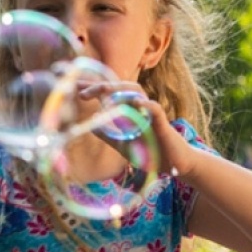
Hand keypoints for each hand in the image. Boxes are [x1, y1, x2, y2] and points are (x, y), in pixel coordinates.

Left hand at [78, 84, 199, 177]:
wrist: (176, 164)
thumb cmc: (152, 152)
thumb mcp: (123, 145)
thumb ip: (109, 135)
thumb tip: (91, 124)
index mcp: (130, 111)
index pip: (111, 94)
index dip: (94, 88)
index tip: (76, 88)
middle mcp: (140, 108)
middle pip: (121, 88)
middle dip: (101, 86)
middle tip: (82, 92)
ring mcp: (151, 114)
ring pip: (136, 93)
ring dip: (119, 91)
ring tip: (102, 92)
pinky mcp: (163, 123)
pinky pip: (155, 109)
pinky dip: (145, 104)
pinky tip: (135, 103)